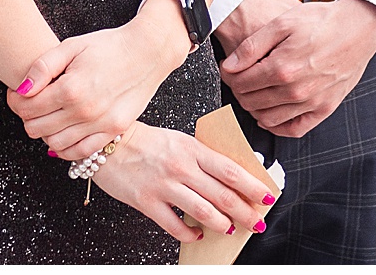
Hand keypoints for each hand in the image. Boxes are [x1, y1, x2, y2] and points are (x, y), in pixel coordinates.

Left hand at [10, 1, 189, 157]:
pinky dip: (65, 147)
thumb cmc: (108, 46)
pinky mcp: (114, 131)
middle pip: (37, 128)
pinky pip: (81, 152)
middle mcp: (85, 111)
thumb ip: (43, 67)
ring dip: (44, 132)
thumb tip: (22, 88)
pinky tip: (62, 133)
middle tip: (29, 103)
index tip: (17, 93)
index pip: (27, 108)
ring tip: (47, 115)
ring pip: (55, 143)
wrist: (147, 52)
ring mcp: (100, 124)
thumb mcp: (71, 46)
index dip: (15, 101)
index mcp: (71, 88)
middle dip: (26, 116)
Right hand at [87, 123, 275, 243]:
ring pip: (203, 212)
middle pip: (222, 195)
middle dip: (244, 212)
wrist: (108, 144)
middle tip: (256, 222)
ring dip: (221, 224)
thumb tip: (230, 178)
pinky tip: (196, 234)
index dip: (252, 186)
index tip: (266, 196)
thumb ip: (203, 158)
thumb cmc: (145, 141)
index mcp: (191, 149)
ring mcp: (164, 186)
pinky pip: (175, 226)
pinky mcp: (147, 202)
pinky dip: (190, 234)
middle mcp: (181, 167)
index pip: (230, 170)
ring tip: (229, 229)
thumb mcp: (179, 140)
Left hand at [217, 0, 375, 137]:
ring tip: (253, 93)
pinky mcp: (325, 109)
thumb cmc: (322, 22)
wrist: (358, 28)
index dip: (229, 76)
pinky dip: (278, 126)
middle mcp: (296, 90)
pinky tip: (271, 114)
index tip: (229, 70)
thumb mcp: (282, 22)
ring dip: (254, 109)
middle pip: (252, 102)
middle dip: (240, 91)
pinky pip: (295, 129)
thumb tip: (230, 66)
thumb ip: (252, 46)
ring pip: (269, 119)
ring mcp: (312, 102)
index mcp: (283, 67)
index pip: (241, 83)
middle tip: (239, 79)